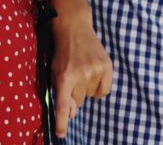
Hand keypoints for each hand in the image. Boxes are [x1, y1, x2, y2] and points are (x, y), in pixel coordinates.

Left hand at [51, 12, 112, 136]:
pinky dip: (98, 88)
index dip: (62, 121)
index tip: (61, 134)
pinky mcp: (107, 67)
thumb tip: (72, 114)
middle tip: (72, 77)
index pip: (62, 104)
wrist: (74, 27)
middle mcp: (81, 74)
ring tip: (82, 70)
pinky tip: (93, 74)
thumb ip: (61, 93)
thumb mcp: (55, 71)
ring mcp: (95, 70)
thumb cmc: (62, 52)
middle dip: (74, 94)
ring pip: (90, 96)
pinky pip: (103, 92)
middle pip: (78, 102)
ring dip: (86, 88)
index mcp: (64, 76)